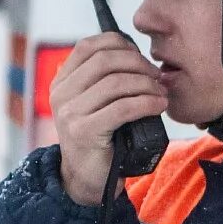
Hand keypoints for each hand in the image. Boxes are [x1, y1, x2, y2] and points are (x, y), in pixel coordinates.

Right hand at [50, 32, 166, 205]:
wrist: (87, 179)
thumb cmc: (99, 139)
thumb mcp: (93, 104)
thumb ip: (102, 80)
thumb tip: (134, 54)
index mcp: (62, 82)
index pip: (88, 46)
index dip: (119, 44)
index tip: (140, 56)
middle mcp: (61, 94)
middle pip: (105, 60)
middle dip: (138, 63)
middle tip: (156, 76)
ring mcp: (70, 113)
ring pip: (115, 82)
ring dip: (146, 84)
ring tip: (160, 93)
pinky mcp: (84, 132)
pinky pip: (122, 108)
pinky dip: (146, 103)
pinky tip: (158, 106)